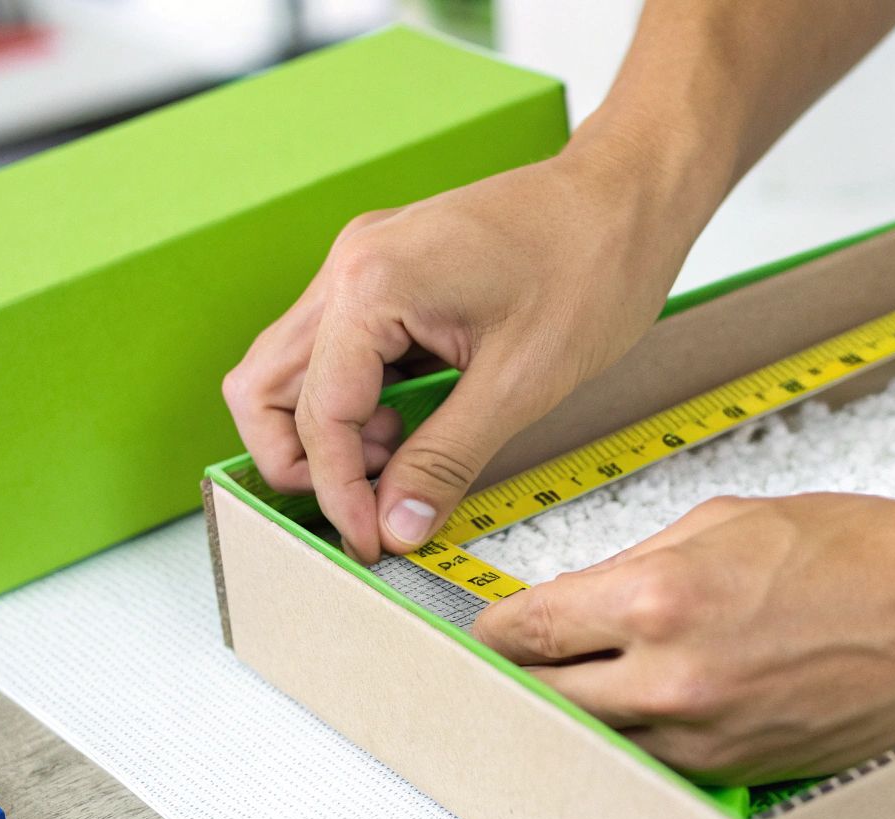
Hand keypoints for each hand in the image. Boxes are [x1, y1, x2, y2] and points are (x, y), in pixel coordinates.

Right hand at [221, 142, 698, 562]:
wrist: (628, 198)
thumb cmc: (592, 266)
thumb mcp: (522, 384)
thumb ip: (446, 460)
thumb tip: (397, 526)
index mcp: (372, 283)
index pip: (315, 413)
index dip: (339, 492)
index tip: (374, 543)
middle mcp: (351, 266)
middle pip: (267, 386)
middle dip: (306, 461)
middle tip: (371, 506)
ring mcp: (364, 264)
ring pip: (297, 369)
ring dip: (334, 432)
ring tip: (405, 463)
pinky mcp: (388, 274)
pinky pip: (343, 351)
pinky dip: (362, 402)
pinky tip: (417, 427)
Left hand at [469, 492, 894, 785]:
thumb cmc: (858, 552)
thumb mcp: (726, 517)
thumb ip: (636, 560)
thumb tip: (578, 596)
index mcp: (660, 598)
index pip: (527, 629)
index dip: (492, 628)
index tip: (487, 628)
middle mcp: (672, 680)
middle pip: (540, 696)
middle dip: (517, 673)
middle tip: (512, 659)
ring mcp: (705, 737)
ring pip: (590, 741)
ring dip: (571, 714)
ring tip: (567, 687)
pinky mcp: (737, 771)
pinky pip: (653, 762)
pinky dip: (635, 738)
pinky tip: (643, 708)